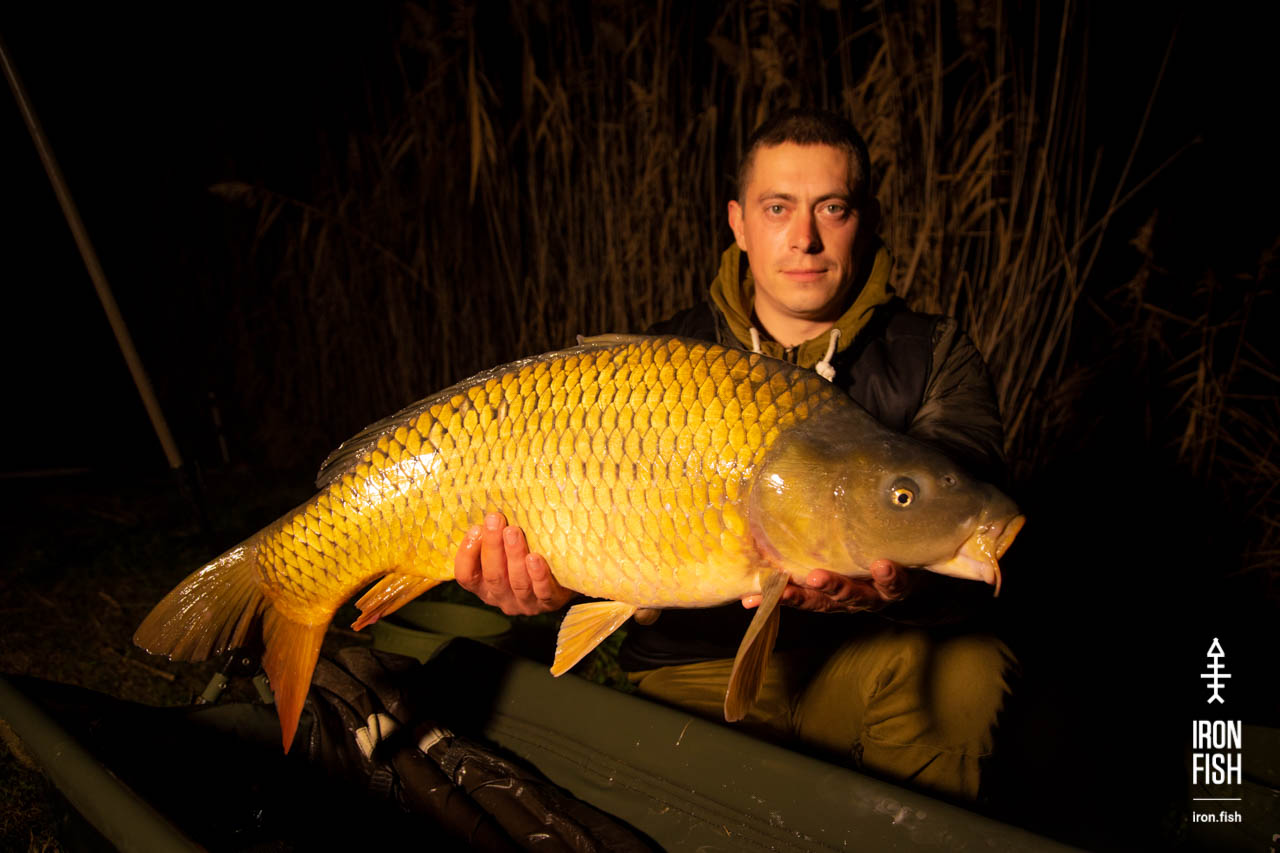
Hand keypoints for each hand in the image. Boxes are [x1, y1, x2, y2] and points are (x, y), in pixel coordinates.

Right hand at [454, 512, 574, 614]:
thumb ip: (495, 538)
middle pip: (493, 576)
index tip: (476, 528)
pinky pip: (543, 592)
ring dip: (514, 555)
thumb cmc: (528, 556)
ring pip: (517, 582)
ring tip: (513, 532)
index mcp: (485, 586)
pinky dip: (538, 575)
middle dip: (492, 546)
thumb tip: (488, 512)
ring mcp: (526, 603)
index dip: (467, 554)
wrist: (565, 577)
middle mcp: (502, 598)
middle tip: (495, 520)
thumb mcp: (505, 551)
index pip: (466, 576)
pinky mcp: (549, 603)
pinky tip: (535, 558)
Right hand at [741, 560, 909, 613]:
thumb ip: (813, 556)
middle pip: (824, 601)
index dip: (778, 598)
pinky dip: (888, 576)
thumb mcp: (842, 564)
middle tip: (785, 586)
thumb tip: (771, 535)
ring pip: (854, 596)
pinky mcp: (900, 588)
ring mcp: (874, 596)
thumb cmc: (868, 570)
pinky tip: (881, 566)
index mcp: (831, 594)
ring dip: (838, 588)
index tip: (752, 599)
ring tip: (822, 576)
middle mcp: (848, 599)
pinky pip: (895, 584)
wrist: (918, 590)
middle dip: (804, 595)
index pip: (800, 597)